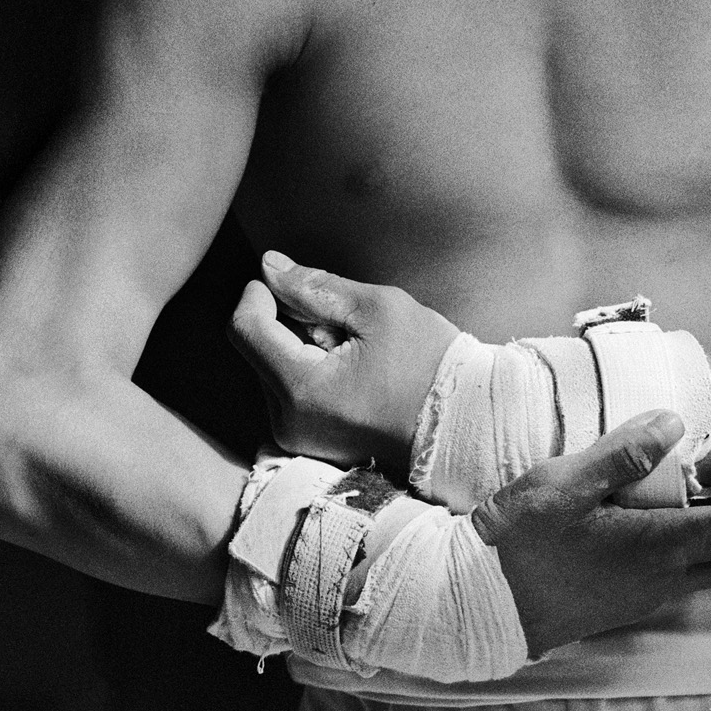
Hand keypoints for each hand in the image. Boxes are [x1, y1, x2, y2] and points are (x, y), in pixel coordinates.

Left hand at [228, 251, 458, 468]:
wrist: (465, 424)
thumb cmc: (431, 365)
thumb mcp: (379, 309)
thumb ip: (316, 286)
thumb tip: (268, 267)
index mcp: (301, 389)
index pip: (245, 327)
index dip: (261, 292)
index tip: (294, 283)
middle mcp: (288, 421)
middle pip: (257, 348)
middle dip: (290, 321)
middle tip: (344, 323)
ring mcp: (298, 437)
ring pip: (273, 367)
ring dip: (301, 346)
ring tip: (355, 351)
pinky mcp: (310, 443)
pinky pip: (290, 391)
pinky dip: (312, 369)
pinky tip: (352, 372)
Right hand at [472, 410, 710, 655]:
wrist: (479, 602)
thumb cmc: (519, 541)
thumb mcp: (566, 481)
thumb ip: (625, 453)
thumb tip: (673, 423)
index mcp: (658, 547)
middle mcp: (661, 582)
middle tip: (705, 491)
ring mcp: (642, 602)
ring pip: (703, 576)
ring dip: (702, 542)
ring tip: (661, 503)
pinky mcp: (620, 610)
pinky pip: (670, 585)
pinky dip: (672, 557)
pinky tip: (629, 527)